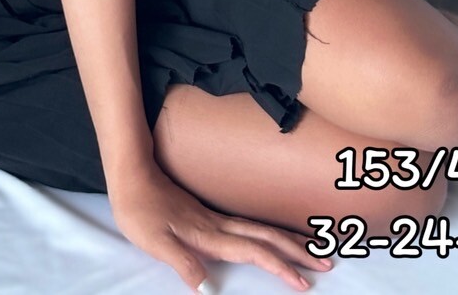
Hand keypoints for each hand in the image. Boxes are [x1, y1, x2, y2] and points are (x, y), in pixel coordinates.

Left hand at [109, 162, 332, 291]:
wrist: (130, 173)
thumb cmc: (139, 210)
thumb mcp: (154, 241)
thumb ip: (181, 263)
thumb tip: (207, 291)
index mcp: (209, 235)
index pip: (253, 252)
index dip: (279, 267)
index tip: (304, 283)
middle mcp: (218, 225)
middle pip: (266, 238)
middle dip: (297, 251)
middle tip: (327, 262)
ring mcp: (214, 218)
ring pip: (260, 229)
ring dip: (287, 240)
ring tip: (312, 248)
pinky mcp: (207, 215)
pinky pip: (248, 226)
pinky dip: (269, 233)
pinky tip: (272, 236)